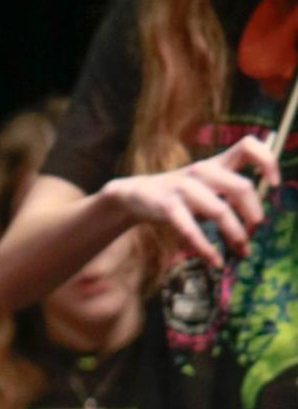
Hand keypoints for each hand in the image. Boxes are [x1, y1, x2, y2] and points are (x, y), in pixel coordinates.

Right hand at [107, 136, 277, 266]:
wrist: (135, 195)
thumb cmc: (180, 194)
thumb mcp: (206, 185)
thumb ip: (230, 192)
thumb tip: (257, 220)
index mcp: (216, 163)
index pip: (248, 147)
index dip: (267, 161)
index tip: (274, 184)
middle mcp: (203, 170)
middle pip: (241, 187)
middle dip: (254, 215)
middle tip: (254, 233)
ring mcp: (185, 188)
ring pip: (220, 210)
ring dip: (235, 235)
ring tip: (241, 251)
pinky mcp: (168, 206)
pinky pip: (192, 230)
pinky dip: (206, 249)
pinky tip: (214, 261)